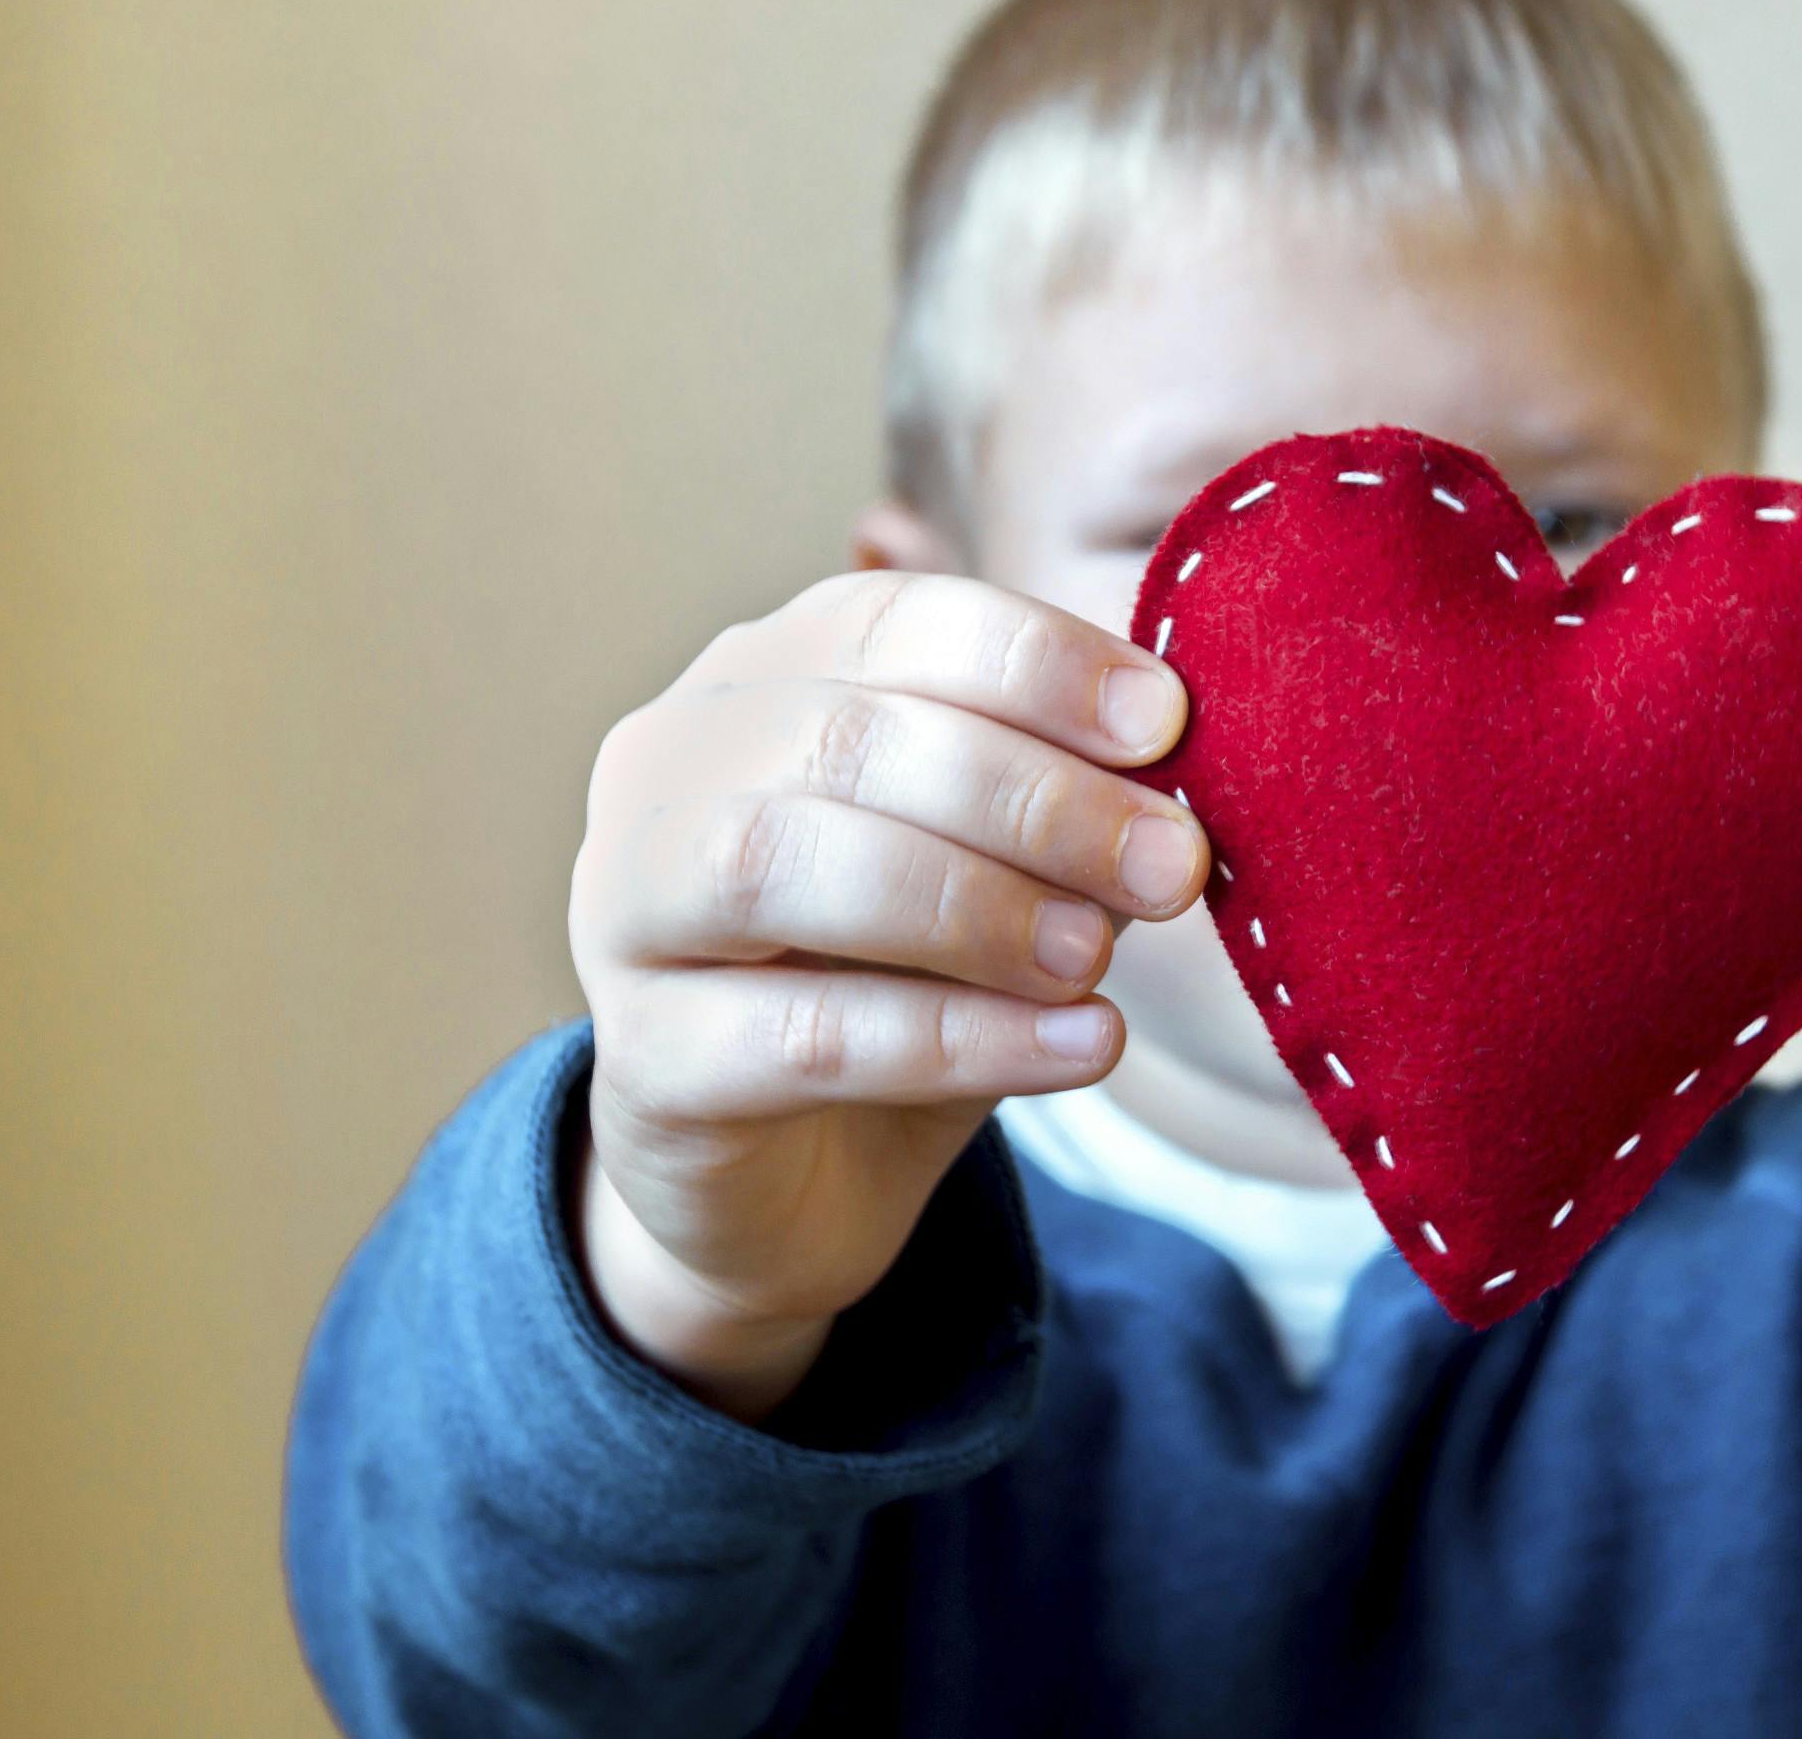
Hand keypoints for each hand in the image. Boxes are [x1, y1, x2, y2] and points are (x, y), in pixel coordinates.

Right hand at [566, 572, 1205, 1416]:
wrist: (791, 1181)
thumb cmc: (900, 979)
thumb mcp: (998, 868)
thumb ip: (1061, 800)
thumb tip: (1176, 769)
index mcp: (760, 678)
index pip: (891, 621)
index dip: (1034, 662)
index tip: (1166, 723)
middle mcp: (667, 767)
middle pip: (842, 738)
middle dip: (1031, 796)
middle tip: (1170, 865)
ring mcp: (626, 909)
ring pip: (779, 866)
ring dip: (971, 905)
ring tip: (1098, 956)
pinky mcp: (641, 1061)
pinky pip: (800, 1035)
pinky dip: (959, 1036)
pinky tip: (1082, 1047)